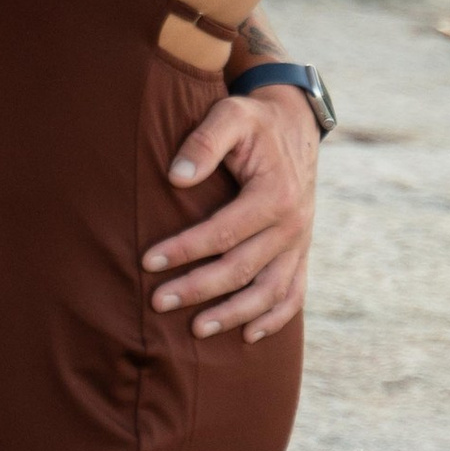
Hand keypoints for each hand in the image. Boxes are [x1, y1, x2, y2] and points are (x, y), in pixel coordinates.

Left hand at [144, 81, 321, 344]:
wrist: (296, 124)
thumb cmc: (255, 122)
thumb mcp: (230, 115)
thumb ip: (204, 141)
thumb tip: (176, 177)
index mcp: (275, 195)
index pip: (223, 232)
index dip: (184, 250)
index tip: (147, 261)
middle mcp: (293, 225)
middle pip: (242, 268)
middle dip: (198, 289)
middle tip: (158, 302)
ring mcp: (300, 243)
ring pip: (269, 291)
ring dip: (233, 314)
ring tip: (196, 330)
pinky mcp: (302, 252)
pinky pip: (293, 294)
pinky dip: (274, 319)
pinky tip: (247, 335)